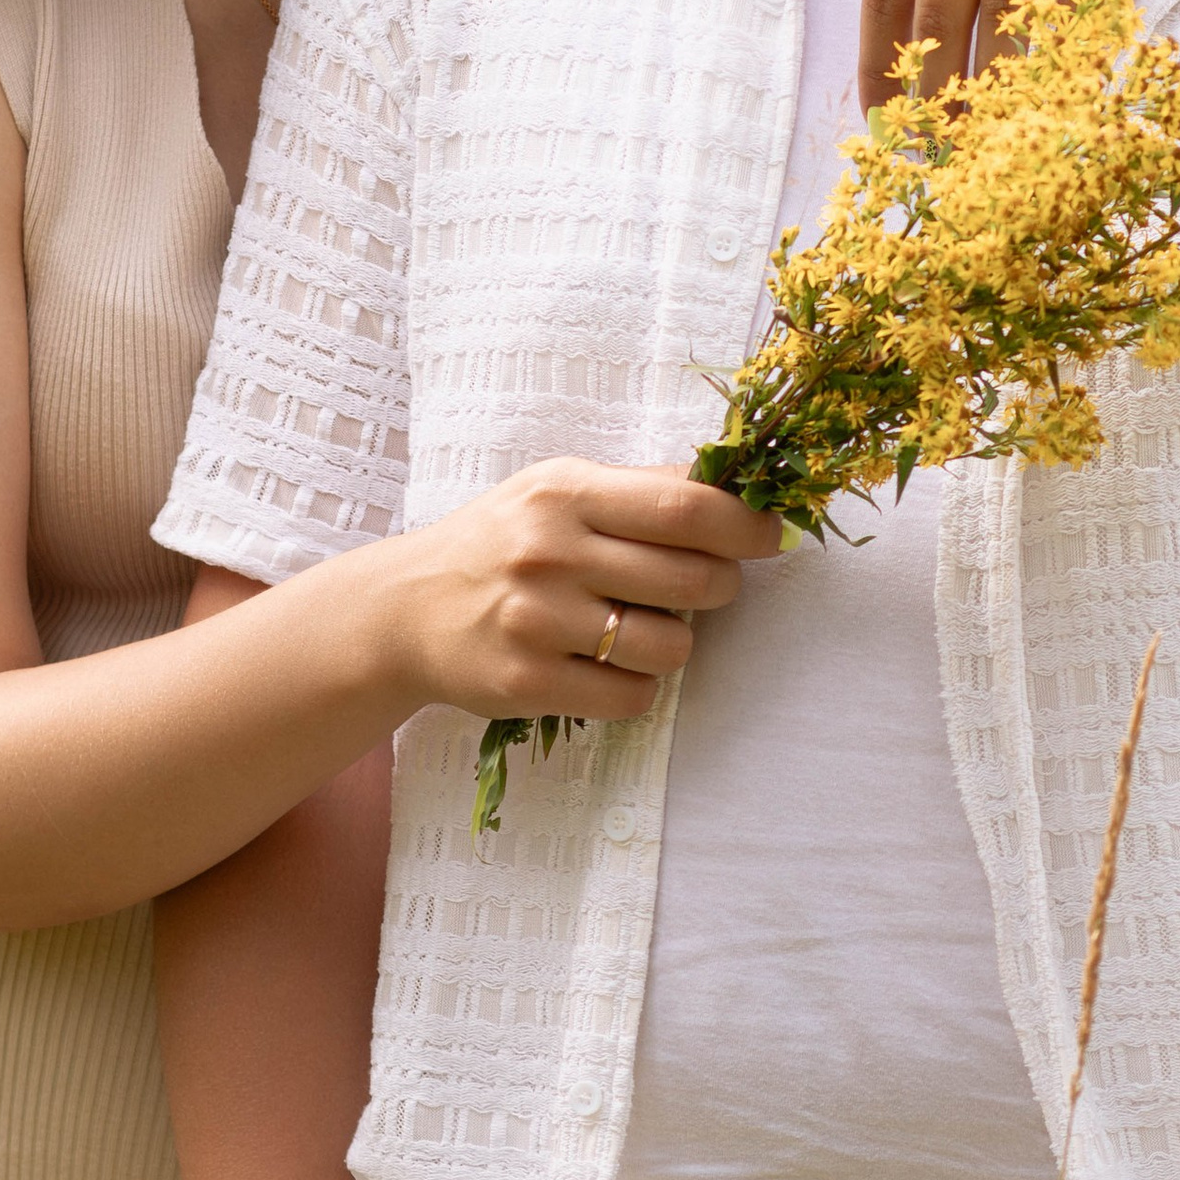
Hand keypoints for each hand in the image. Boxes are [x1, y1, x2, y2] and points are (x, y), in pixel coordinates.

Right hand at [375, 462, 780, 723]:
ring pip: (671, 646)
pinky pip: (632, 697)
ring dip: (675, 642)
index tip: (773, 535)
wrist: (406, 607)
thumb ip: (638, 488)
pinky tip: (608, 665)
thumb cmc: (501, 541)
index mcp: (566, 494)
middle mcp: (551, 553)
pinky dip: (637, 686)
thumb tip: (729, 482)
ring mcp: (537, 622)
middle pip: (692, 578)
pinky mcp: (528, 683)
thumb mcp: (555, 491)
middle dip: (720, 585)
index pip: (684, 505)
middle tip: (704, 584)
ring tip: (640, 627)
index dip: (745, 524)